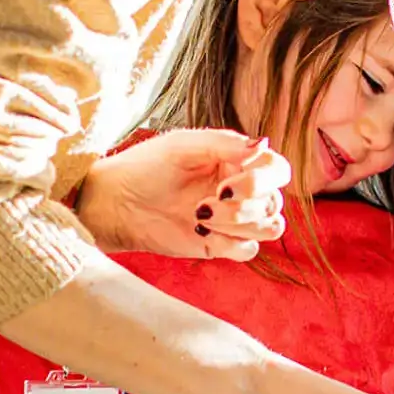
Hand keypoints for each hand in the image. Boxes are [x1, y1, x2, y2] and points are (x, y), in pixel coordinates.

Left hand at [73, 131, 289, 260]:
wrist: (116, 204)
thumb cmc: (146, 167)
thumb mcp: (184, 146)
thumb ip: (226, 144)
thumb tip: (263, 145)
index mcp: (236, 161)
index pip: (277, 169)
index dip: (264, 179)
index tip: (229, 182)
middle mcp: (240, 189)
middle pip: (274, 201)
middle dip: (245, 204)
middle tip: (208, 201)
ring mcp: (232, 219)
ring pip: (268, 227)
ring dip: (238, 222)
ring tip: (200, 216)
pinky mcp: (220, 245)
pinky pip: (249, 250)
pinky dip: (231, 243)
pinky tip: (201, 233)